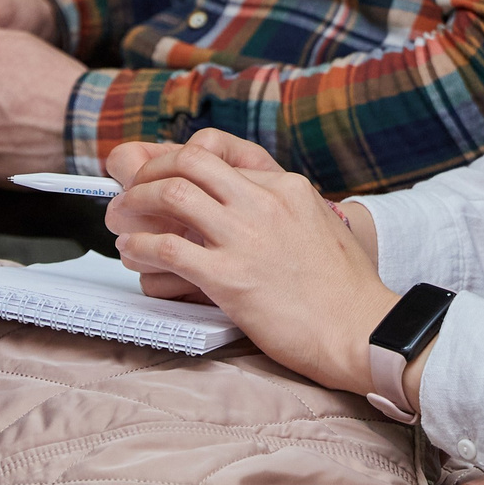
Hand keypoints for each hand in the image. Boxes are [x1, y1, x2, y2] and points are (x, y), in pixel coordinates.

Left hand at [107, 131, 334, 302]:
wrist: (362, 331)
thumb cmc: (345, 291)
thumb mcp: (320, 227)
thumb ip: (282, 210)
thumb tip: (244, 207)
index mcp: (286, 186)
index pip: (219, 153)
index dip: (177, 161)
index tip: (159, 175)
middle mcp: (264, 201)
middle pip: (189, 161)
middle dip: (149, 170)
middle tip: (130, 189)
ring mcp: (246, 237)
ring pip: (171, 195)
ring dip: (135, 203)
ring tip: (121, 218)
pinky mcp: (229, 278)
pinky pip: (167, 249)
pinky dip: (140, 246)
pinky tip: (133, 252)